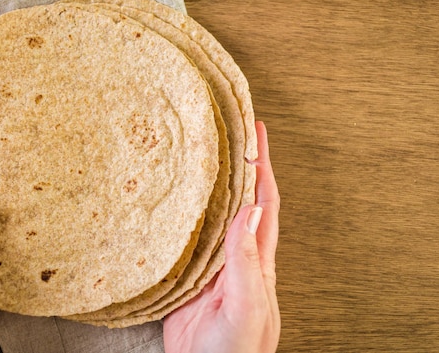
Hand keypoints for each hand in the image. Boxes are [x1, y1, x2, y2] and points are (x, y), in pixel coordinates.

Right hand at [164, 121, 280, 352]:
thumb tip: (252, 209)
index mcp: (258, 260)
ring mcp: (212, 266)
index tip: (258, 134)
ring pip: (214, 215)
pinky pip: (187, 239)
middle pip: (241, 200)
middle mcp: (237, 257)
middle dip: (240, 165)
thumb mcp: (246, 307)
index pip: (264, 202)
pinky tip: (173, 201)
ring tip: (202, 155)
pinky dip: (184, 215)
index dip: (263, 167)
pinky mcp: (188, 279)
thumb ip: (246, 263)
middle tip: (230, 131)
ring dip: (213, 185)